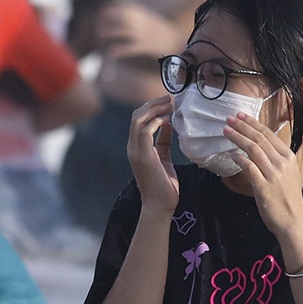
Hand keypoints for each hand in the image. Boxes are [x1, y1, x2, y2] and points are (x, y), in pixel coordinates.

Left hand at [96, 2, 180, 57]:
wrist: (180, 43)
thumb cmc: (162, 33)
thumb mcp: (150, 20)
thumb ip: (136, 18)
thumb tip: (120, 15)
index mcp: (145, 15)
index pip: (126, 8)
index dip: (113, 9)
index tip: (101, 12)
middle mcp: (145, 22)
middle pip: (124, 17)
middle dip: (110, 18)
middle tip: (96, 22)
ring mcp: (146, 34)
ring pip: (126, 30)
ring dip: (112, 30)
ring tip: (99, 33)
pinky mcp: (148, 46)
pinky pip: (132, 47)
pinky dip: (120, 50)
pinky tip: (110, 54)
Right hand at [126, 96, 179, 214]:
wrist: (160, 205)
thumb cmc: (163, 185)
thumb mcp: (164, 158)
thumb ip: (163, 141)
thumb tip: (168, 124)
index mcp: (136, 147)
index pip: (138, 119)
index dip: (151, 107)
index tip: (168, 101)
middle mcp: (132, 147)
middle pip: (136, 116)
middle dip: (153, 104)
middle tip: (170, 98)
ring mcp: (136, 151)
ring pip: (138, 120)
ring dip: (154, 109)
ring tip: (170, 104)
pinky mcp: (143, 156)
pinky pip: (145, 132)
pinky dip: (155, 122)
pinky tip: (167, 119)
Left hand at [223, 113, 302, 240]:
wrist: (293, 220)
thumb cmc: (288, 198)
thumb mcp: (288, 173)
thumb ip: (275, 159)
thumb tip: (258, 147)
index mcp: (289, 157)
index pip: (268, 134)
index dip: (253, 123)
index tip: (241, 116)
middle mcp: (282, 163)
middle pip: (259, 139)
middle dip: (242, 127)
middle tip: (229, 119)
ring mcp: (273, 174)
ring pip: (253, 149)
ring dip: (238, 138)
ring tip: (226, 131)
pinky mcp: (263, 186)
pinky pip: (249, 167)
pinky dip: (239, 159)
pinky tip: (231, 154)